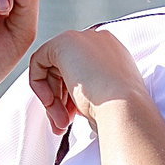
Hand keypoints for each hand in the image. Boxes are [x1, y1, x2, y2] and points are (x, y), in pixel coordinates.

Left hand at [29, 28, 149, 132]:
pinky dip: (39, 84)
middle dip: (59, 100)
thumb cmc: (120, 112)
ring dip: (52, 99)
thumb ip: (86, 91)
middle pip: (64, 69)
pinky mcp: (64, 42)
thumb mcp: (103, 98)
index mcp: (112, 53)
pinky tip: (51, 103)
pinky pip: (38, 61)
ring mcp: (82, 39)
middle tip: (62, 124)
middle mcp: (98, 41)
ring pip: (51, 69)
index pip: (81, 71)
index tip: (73, 117)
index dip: (72, 96)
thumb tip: (64, 100)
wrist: (125, 109)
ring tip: (61, 123)